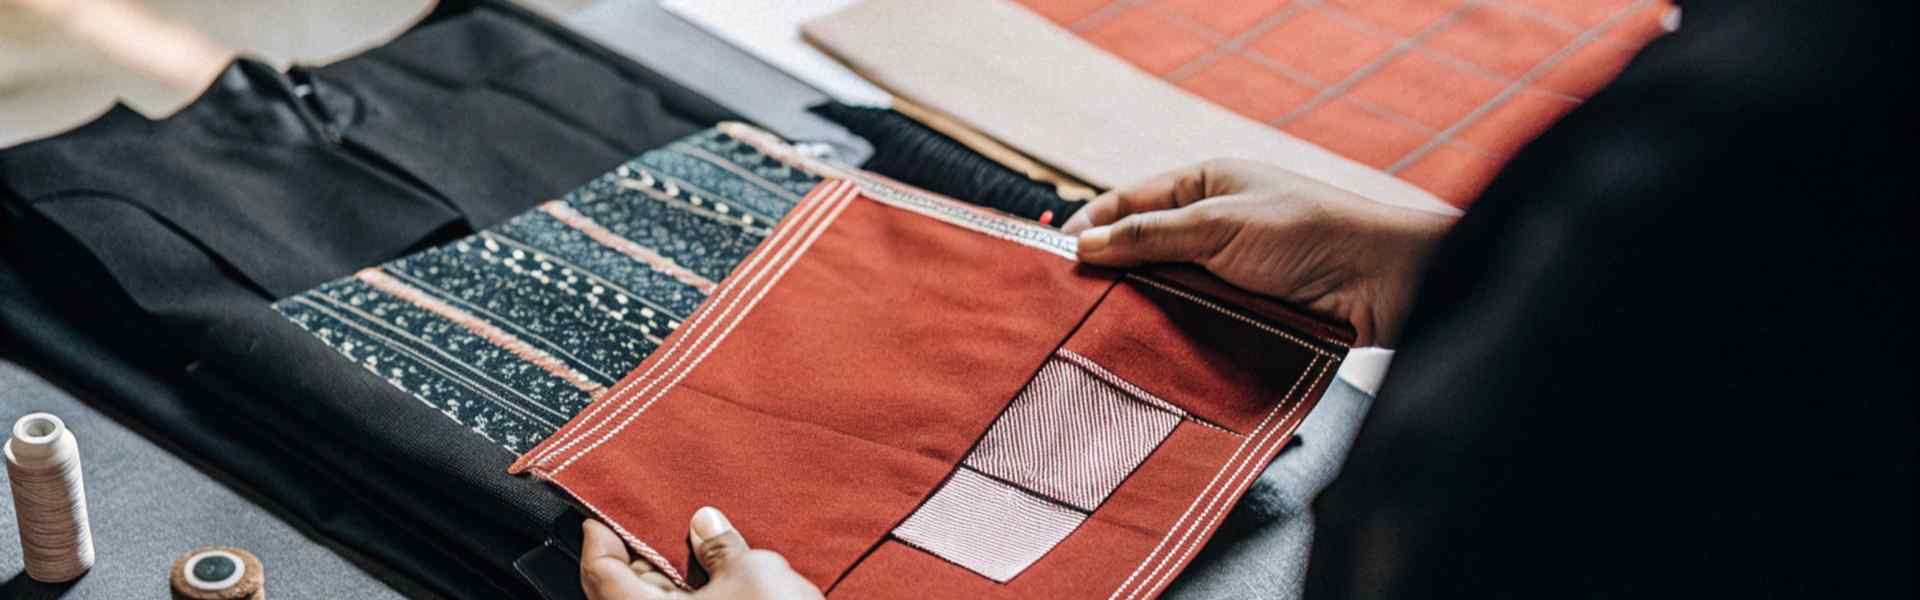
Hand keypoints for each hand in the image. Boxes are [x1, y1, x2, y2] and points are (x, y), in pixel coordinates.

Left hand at [580, 507, 821, 599]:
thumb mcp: (754, 572)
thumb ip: (722, 543)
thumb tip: (706, 522)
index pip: (599, 569)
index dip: (601, 533)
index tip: (606, 506)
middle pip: (629, 587)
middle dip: (650, 547)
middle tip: (668, 512)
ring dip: (684, 572)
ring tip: (706, 536)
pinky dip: (703, 592)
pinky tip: (726, 570)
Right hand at [1063, 159, 1453, 346]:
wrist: (1379, 283)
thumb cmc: (1305, 232)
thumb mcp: (1218, 224)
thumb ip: (1149, 235)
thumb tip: (1083, 242)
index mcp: (1203, 184)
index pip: (1127, 201)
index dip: (1088, 224)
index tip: (1049, 256)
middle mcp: (1209, 224)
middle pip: (1137, 248)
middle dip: (1104, 271)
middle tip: (1059, 302)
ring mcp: (1222, 269)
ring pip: (1159, 288)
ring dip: (1133, 306)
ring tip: (1089, 330)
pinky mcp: (1237, 309)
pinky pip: (1187, 319)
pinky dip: (1165, 330)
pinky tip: (1137, 347)